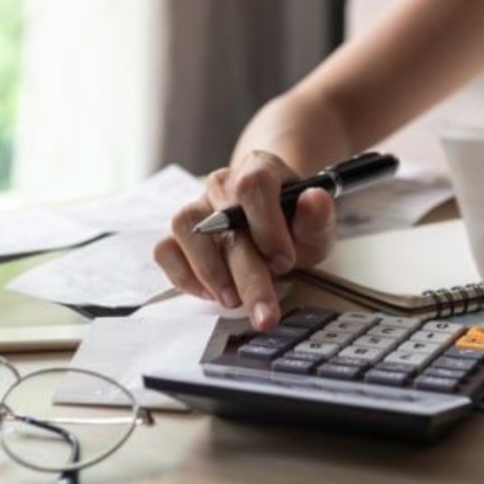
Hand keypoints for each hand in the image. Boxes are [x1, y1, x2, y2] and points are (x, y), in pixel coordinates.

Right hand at [153, 151, 335, 330]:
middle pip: (223, 220)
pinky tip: (211, 293)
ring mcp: (197, 206)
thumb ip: (318, 217)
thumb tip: (314, 199)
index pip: (254, 185)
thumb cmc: (293, 226)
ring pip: (185, 228)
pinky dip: (184, 276)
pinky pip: (165, 250)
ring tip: (233, 300)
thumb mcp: (315, 227)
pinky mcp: (177, 234)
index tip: (284, 262)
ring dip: (209, 271)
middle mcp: (223, 184)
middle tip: (265, 314)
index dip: (268, 226)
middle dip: (247, 275)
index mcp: (260, 169)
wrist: (272, 228)